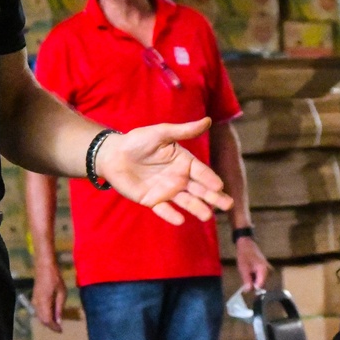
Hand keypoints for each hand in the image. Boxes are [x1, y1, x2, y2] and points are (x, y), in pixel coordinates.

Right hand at [31, 261, 67, 332]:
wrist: (44, 266)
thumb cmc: (55, 278)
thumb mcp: (62, 293)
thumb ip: (59, 308)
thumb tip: (59, 321)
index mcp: (44, 302)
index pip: (47, 321)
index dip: (54, 328)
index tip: (61, 331)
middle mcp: (37, 303)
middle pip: (42, 320)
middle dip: (50, 325)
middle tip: (60, 327)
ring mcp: (34, 300)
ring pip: (39, 316)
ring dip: (47, 320)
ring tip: (56, 321)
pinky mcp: (34, 297)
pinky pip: (38, 311)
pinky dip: (44, 315)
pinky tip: (51, 312)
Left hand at [96, 118, 232, 224]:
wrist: (112, 154)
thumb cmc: (137, 141)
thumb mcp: (160, 133)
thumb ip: (183, 131)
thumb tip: (207, 120)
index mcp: (183, 161)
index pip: (201, 171)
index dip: (210, 178)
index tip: (219, 185)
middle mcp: (179, 178)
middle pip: (199, 189)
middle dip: (213, 197)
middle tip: (226, 205)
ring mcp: (166, 190)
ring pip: (186, 201)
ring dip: (197, 208)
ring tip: (207, 216)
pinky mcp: (152, 200)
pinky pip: (163, 209)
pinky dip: (171, 215)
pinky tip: (180, 220)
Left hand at [236, 236, 269, 289]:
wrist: (246, 243)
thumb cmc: (244, 254)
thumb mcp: (243, 268)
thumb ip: (247, 280)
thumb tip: (248, 291)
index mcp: (264, 270)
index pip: (261, 286)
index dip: (253, 288)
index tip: (245, 286)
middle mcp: (269, 271)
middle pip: (261, 284)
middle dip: (252, 283)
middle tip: (245, 276)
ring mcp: (268, 270)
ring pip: (260, 281)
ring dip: (253, 280)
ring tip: (247, 272)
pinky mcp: (266, 269)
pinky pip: (260, 277)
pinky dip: (254, 276)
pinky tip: (249, 271)